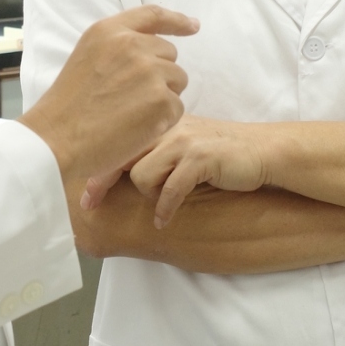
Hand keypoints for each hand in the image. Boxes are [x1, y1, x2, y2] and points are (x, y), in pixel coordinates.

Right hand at [21, 6, 196, 186]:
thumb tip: (151, 52)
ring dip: (163, 97)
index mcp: (110, 31)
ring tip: (131, 113)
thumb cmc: (67, 107)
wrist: (57, 138)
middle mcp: (132, 45)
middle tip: (131, 98)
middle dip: (160, 74)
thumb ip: (117, 48)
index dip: (176, 20)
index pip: (152, 15)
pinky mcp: (161, 100)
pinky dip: (163, 120)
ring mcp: (149, 71)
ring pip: (177, 81)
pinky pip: (177, 108)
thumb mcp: (86, 58)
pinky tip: (137, 128)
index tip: (193, 26)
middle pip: (169, 54)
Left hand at [88, 115, 270, 228]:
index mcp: (160, 124)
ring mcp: (184, 142)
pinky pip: (169, 189)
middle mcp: (168, 128)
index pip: (118, 141)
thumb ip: (157, 150)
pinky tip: (164, 222)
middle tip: (88, 203)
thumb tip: (123, 172)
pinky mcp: (200, 159)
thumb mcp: (184, 146)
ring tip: (162, 201)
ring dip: (147, 194)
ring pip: (141, 174)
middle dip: (100, 181)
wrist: (263, 152)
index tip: (82, 190)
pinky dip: (164, 209)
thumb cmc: (221, 154)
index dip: (97, 165)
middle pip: (120, 155)